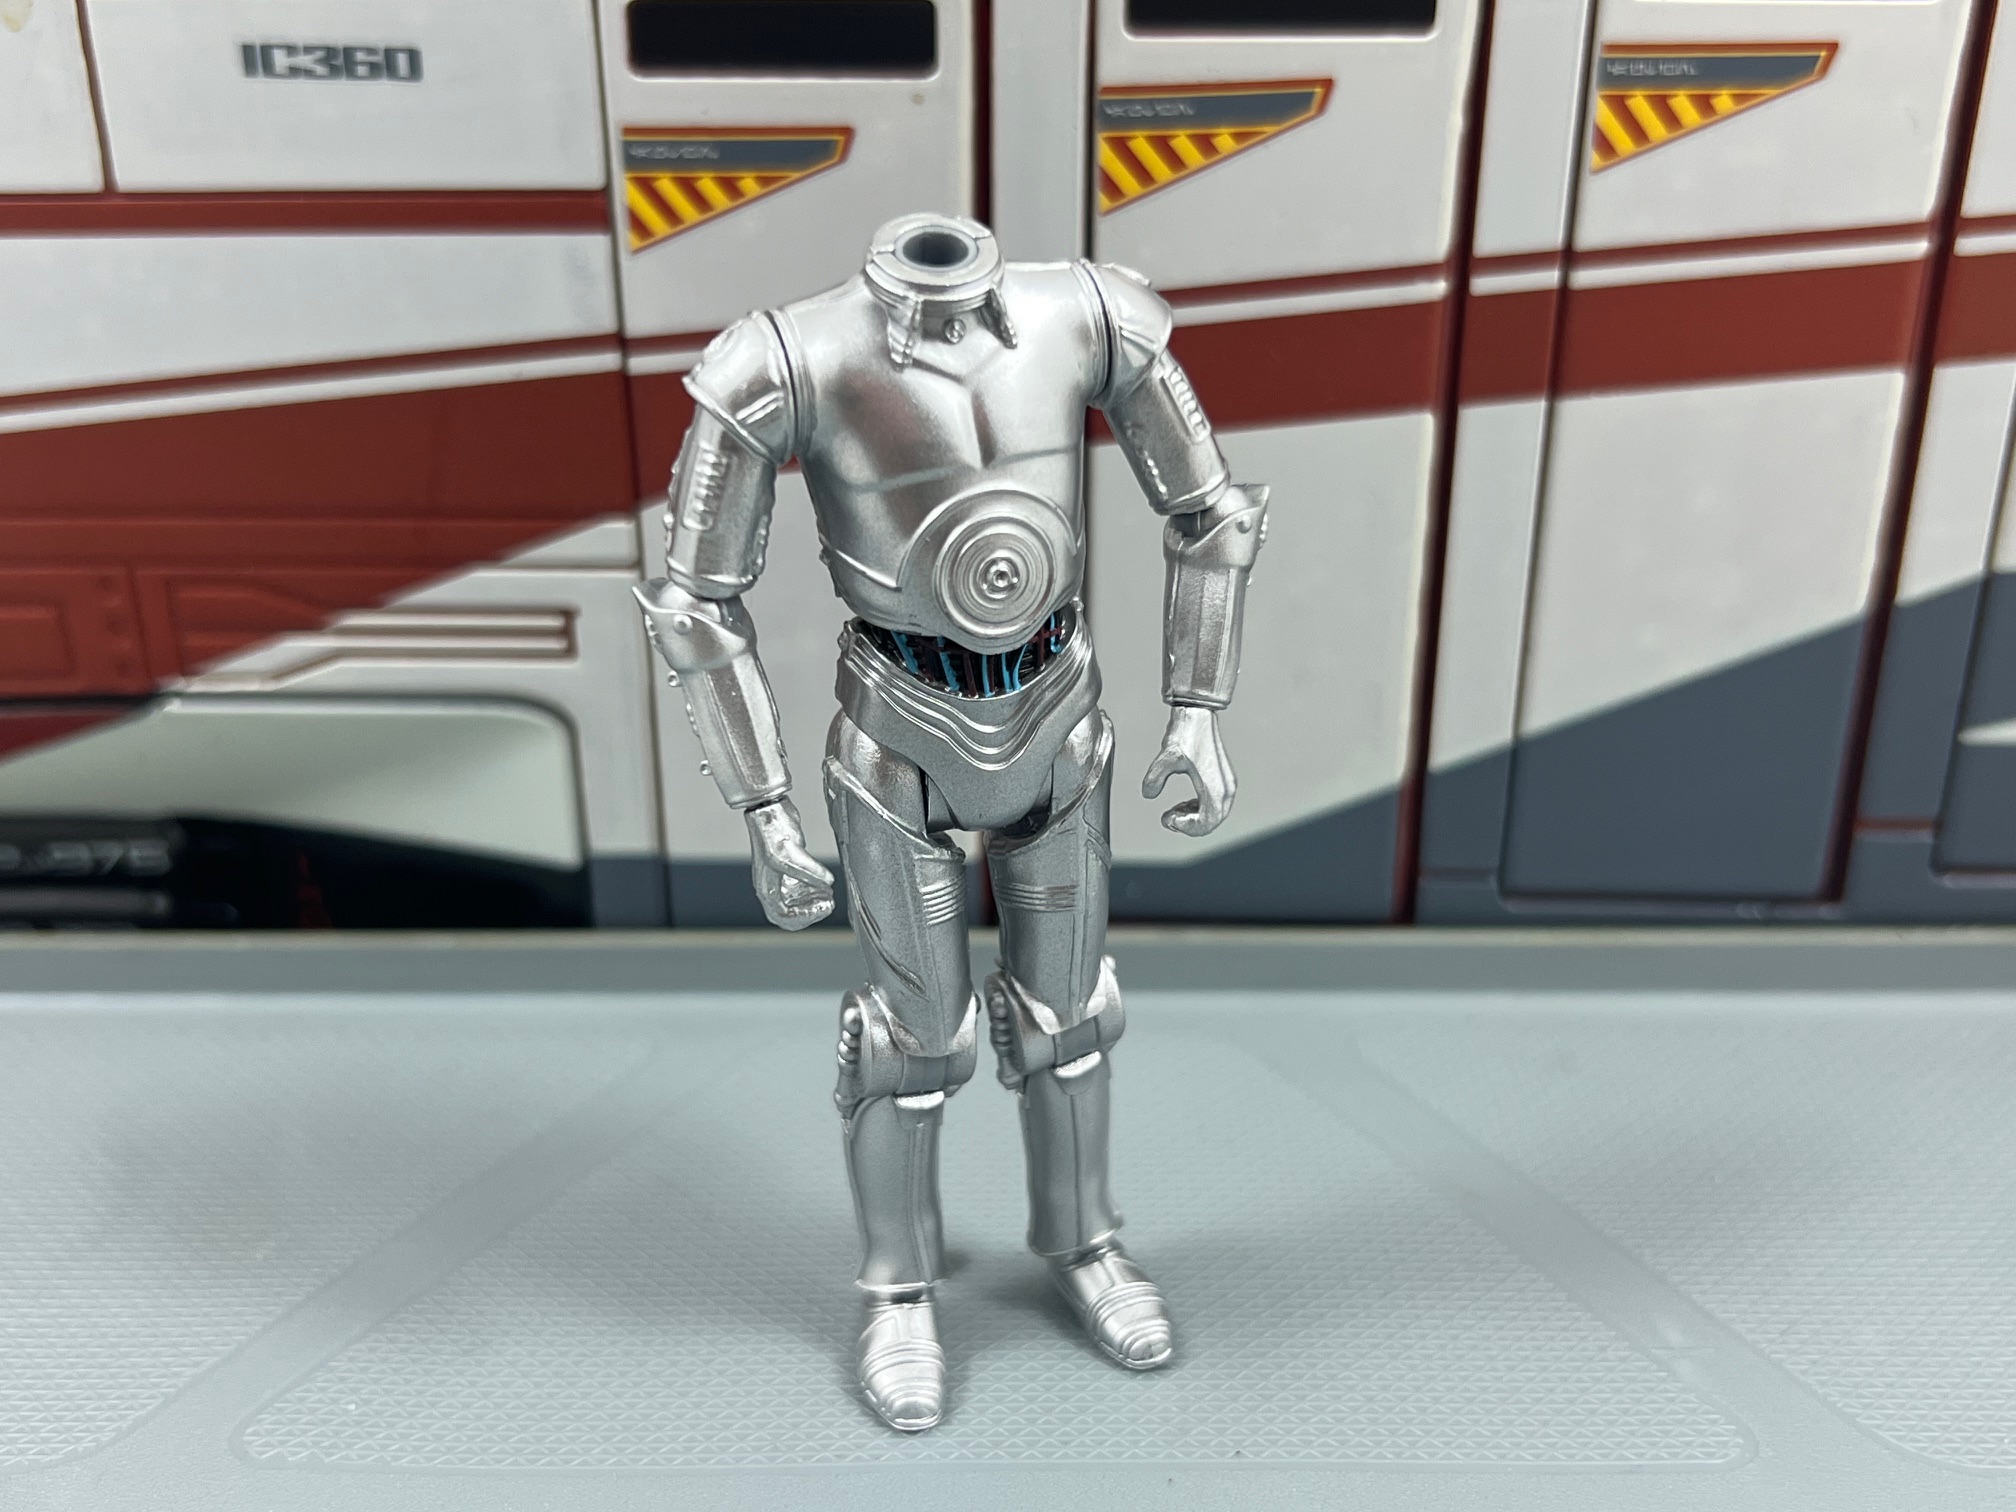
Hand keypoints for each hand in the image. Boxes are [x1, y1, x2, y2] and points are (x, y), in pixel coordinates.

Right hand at [744, 798, 835, 929]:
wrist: (770, 812)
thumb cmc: (772, 833)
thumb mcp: (793, 856)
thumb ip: (811, 873)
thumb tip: (828, 883)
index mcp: (767, 888)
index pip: (782, 915)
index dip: (803, 916)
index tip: (821, 907)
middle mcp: (772, 886)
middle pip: (789, 912)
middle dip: (810, 911)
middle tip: (828, 904)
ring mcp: (780, 878)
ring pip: (796, 902)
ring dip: (813, 902)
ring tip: (829, 897)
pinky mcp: (789, 868)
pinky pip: (800, 889)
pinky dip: (813, 891)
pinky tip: (825, 886)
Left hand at [1142, 704, 1235, 836]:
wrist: (1197, 714)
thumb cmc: (1186, 734)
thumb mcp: (1166, 758)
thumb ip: (1154, 779)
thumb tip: (1148, 795)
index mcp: (1215, 787)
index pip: (1207, 822)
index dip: (1186, 827)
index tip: (1168, 818)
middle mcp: (1226, 788)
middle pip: (1212, 821)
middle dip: (1189, 825)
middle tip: (1169, 818)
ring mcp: (1226, 782)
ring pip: (1215, 814)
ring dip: (1194, 817)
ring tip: (1174, 811)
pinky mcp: (1222, 778)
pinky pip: (1215, 803)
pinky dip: (1199, 808)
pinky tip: (1184, 803)